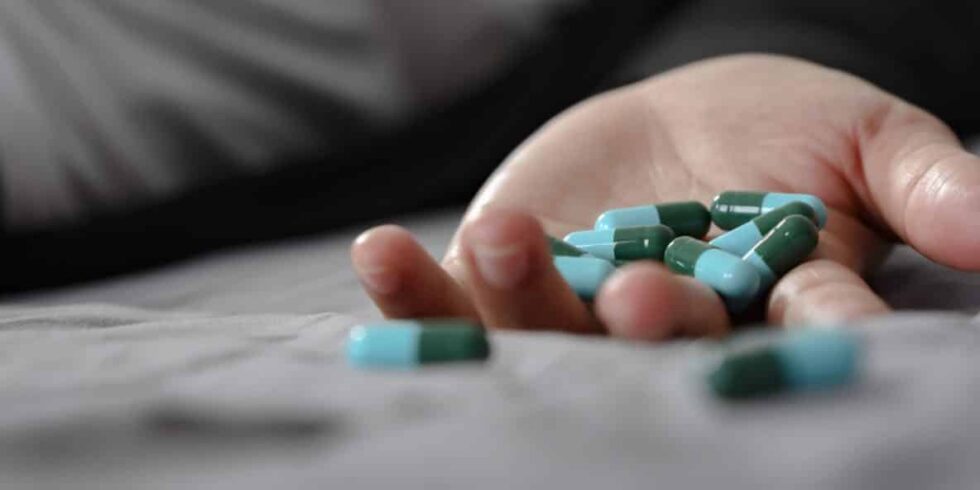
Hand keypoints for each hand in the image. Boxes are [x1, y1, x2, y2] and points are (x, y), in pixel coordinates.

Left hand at [350, 54, 979, 339]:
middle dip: (653, 322)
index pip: (803, 325)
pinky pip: (459, 299)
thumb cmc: (785, 130)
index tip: (825, 329)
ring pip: (550, 326)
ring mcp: (581, 312)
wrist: (681, 119)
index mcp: (771, 303)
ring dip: (521, 292)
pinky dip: (419, 287)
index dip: (815, 332)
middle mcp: (674, 326)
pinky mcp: (508, 287)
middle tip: (645, 299)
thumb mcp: (866, 137)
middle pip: (663, 340)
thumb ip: (925, 181)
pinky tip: (383, 253)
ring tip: (501, 238)